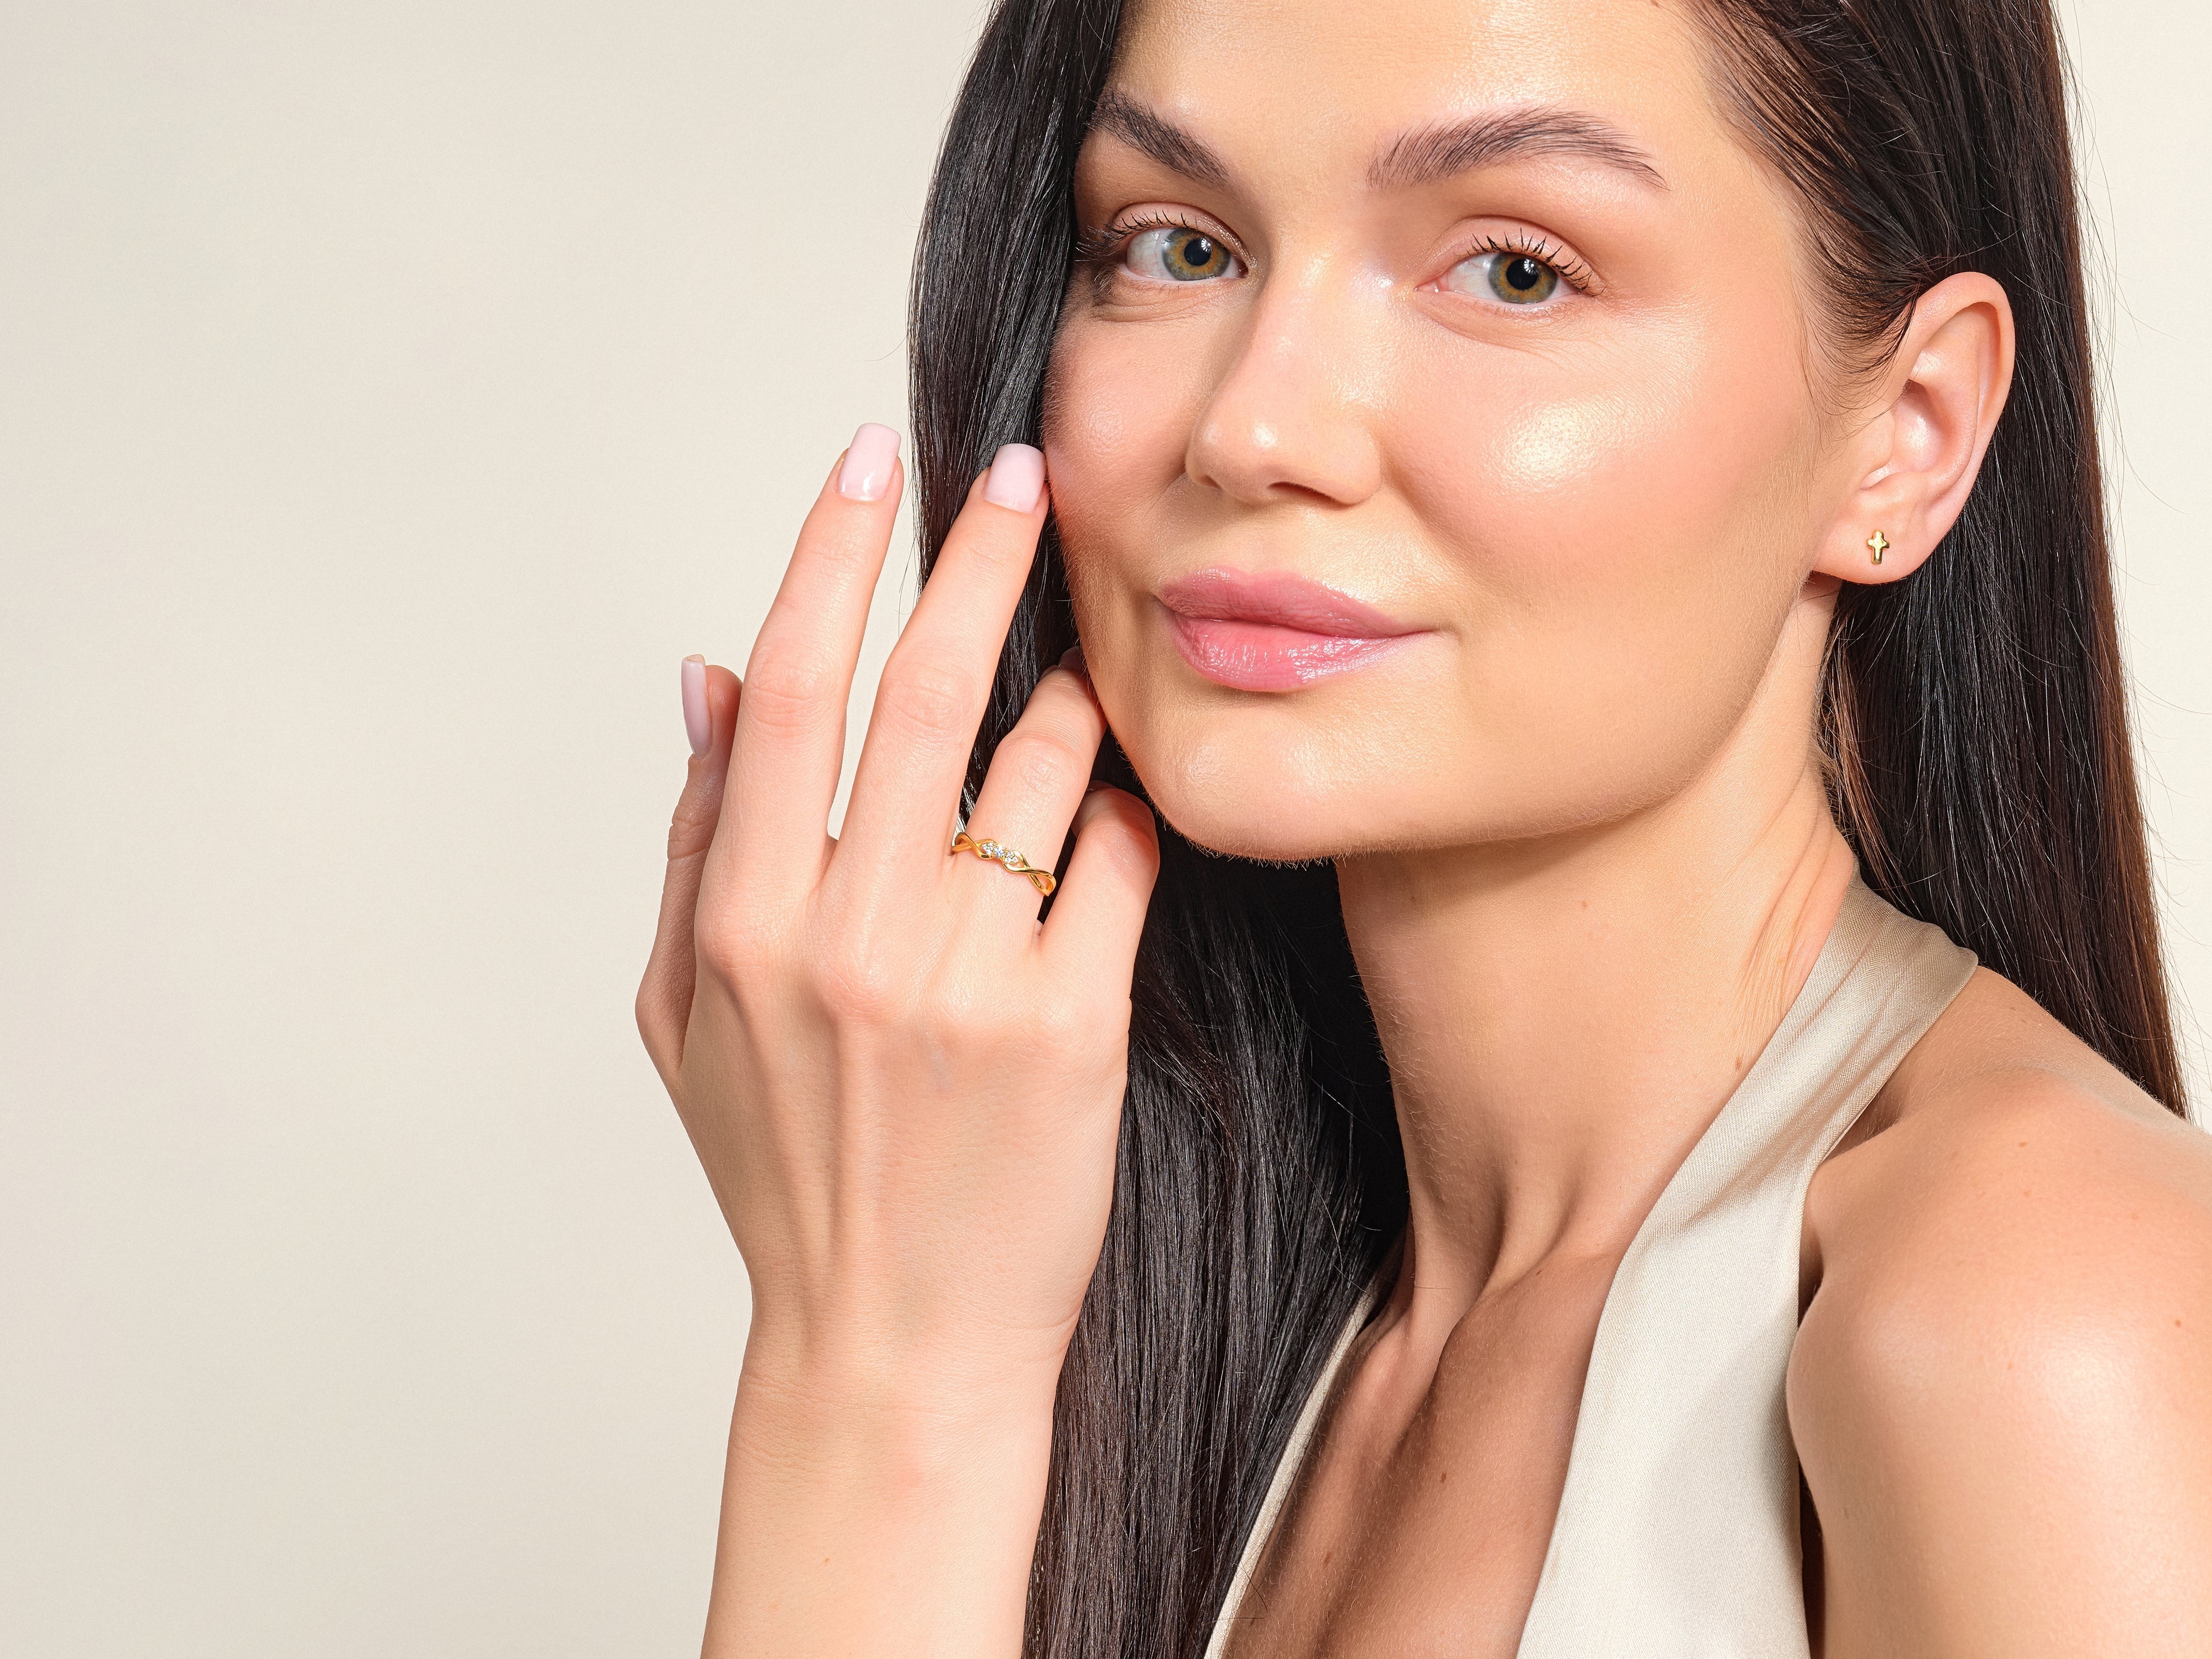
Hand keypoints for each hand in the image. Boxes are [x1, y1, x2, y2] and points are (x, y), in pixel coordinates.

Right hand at [634, 427, 1159, 1654]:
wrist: (891, 1348)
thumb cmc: (787, 1175)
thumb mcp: (682, 1021)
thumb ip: (692, 844)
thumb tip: (706, 678)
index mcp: (739, 926)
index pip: (788, 689)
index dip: (829, 555)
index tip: (869, 462)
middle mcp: (846, 940)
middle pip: (921, 692)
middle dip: (980, 559)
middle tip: (1028, 475)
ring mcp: (963, 982)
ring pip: (1040, 766)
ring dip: (1068, 696)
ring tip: (1079, 679)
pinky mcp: (1071, 1029)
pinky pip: (1117, 865)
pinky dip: (1122, 816)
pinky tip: (1117, 813)